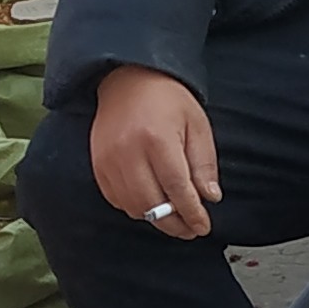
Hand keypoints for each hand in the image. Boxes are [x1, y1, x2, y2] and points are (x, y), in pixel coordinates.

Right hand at [88, 66, 218, 239]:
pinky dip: (135, 208)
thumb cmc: (167, 99)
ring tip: (173, 217)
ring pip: (134, 207)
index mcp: (158, 140)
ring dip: (155, 219)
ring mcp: (109, 160)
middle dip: (175, 223)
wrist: (128, 78)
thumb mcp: (197, 124)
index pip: (177, 189)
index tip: (202, 226)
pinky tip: (150, 203)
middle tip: (190, 229)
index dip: (192, 213)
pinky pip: (116, 200)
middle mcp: (129, 152)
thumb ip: (204, 163)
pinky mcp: (99, 165)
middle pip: (153, 205)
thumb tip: (210, 197)